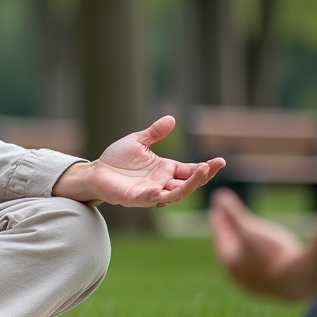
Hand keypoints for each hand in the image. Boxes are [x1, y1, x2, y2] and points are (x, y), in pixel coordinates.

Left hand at [53, 116, 224, 206]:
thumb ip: (154, 132)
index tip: (220, 160)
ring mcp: (151, 192)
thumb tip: (172, 118)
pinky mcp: (136, 198)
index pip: (191, 171)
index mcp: (166, 169)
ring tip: (200, 172)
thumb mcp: (138, 141)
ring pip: (175, 194)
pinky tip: (162, 188)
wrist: (96, 171)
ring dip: (188, 185)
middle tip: (213, 166)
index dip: (205, 168)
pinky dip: (157, 195)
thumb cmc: (117, 159)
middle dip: (202, 176)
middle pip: (188, 184)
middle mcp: (162, 183)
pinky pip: (150, 198)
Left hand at [210, 188, 304, 298]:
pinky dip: (260, 252)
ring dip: (246, 242)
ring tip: (245, 230)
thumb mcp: (250, 229)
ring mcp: (258, 285)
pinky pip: (262, 265)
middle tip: (228, 216)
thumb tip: (219, 196)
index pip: (221, 238)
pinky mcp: (275, 287)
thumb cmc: (273, 253)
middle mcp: (240, 278)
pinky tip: (265, 247)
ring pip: (247, 258)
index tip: (218, 208)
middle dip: (231, 230)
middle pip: (232, 248)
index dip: (220, 221)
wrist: (303, 279)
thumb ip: (234, 214)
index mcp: (229, 265)